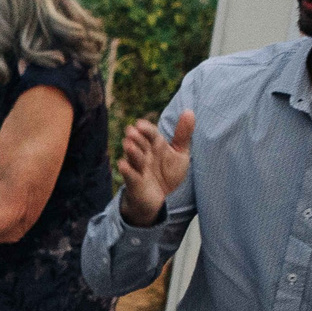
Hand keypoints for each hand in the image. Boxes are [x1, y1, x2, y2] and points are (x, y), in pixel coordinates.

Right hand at [118, 110, 193, 225]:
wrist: (161, 199)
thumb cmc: (167, 173)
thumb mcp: (179, 154)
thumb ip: (182, 134)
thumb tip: (189, 111)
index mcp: (155, 146)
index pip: (149, 134)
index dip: (145, 129)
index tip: (140, 124)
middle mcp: (145, 155)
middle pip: (139, 144)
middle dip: (136, 138)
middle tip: (132, 131)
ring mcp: (139, 168)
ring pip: (134, 158)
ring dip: (131, 152)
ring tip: (128, 144)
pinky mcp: (135, 183)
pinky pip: (130, 176)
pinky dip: (126, 171)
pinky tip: (123, 164)